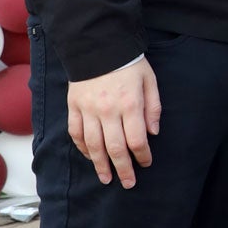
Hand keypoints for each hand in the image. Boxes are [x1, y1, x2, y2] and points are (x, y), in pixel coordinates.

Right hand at [68, 58, 160, 188]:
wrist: (97, 44)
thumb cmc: (128, 62)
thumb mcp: (149, 80)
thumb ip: (153, 107)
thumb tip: (153, 132)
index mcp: (130, 104)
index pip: (137, 140)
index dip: (142, 156)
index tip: (146, 163)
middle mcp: (108, 111)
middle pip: (115, 148)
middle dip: (123, 169)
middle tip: (128, 183)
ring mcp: (88, 110)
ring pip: (93, 145)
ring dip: (100, 165)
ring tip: (106, 178)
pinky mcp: (74, 107)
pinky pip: (76, 133)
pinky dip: (83, 148)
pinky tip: (90, 156)